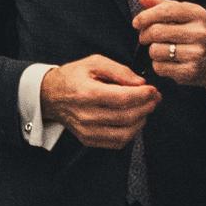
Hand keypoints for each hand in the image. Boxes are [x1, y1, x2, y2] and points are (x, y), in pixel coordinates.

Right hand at [40, 55, 157, 147]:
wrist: (50, 95)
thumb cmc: (74, 76)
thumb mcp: (95, 62)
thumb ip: (120, 70)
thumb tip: (141, 84)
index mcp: (87, 93)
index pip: (123, 98)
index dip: (144, 96)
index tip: (154, 90)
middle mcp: (86, 115)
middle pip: (127, 117)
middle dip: (147, 107)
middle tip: (155, 98)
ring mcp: (87, 130)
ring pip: (124, 134)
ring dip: (141, 121)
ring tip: (145, 109)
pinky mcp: (88, 139)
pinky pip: (117, 142)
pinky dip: (131, 133)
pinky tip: (133, 120)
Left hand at [132, 0, 205, 89]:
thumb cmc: (191, 33)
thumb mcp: (181, 15)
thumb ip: (162, 5)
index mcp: (197, 14)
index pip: (165, 10)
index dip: (145, 16)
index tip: (136, 23)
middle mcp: (199, 33)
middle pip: (156, 31)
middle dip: (144, 35)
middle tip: (145, 38)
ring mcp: (196, 53)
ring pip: (155, 50)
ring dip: (152, 51)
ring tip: (160, 50)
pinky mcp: (190, 71)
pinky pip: (159, 67)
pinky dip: (158, 65)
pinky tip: (167, 62)